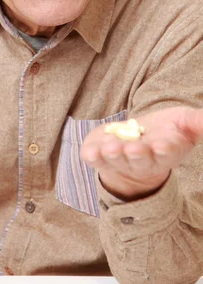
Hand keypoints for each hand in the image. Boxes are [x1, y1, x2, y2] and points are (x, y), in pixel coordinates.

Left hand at [81, 106, 202, 200]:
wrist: (137, 141)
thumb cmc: (164, 131)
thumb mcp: (183, 123)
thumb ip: (198, 122)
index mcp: (166, 153)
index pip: (167, 154)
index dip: (164, 150)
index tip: (162, 145)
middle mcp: (142, 161)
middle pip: (140, 160)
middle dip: (137, 154)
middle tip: (133, 149)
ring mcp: (119, 160)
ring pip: (116, 160)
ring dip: (113, 154)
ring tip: (111, 147)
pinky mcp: (99, 155)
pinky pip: (94, 159)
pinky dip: (92, 156)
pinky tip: (90, 152)